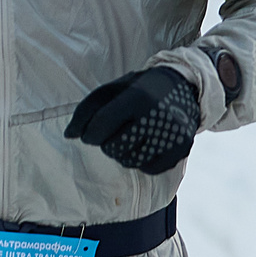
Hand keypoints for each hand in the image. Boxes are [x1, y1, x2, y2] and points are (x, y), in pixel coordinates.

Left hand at [64, 66, 201, 175]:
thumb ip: (87, 109)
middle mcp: (157, 115)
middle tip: (115, 134)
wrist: (186, 87)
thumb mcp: (114, 89)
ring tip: (131, 139)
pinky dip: (142, 161)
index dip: (89, 134)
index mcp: (137, 96)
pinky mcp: (182, 149)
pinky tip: (145, 146)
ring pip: (131, 160)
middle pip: (114, 147)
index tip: (90, 134)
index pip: (101, 125)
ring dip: (124, 154)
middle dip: (107, 144)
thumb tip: (69, 136)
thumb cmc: (142, 89)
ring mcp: (172, 134)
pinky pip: (150, 169)